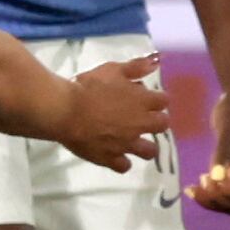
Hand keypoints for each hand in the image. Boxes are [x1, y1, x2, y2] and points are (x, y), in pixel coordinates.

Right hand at [63, 57, 171, 172]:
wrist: (65, 110)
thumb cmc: (88, 87)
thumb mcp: (112, 69)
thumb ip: (136, 67)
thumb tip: (156, 64)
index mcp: (143, 101)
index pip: (164, 101)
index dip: (157, 99)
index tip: (149, 98)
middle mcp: (140, 124)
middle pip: (162, 125)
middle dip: (157, 121)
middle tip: (144, 118)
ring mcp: (127, 144)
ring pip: (149, 151)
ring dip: (146, 146)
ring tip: (135, 141)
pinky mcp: (111, 158)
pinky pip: (124, 166)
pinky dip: (122, 162)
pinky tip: (116, 155)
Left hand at [188, 89, 229, 214]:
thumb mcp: (227, 127)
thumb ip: (222, 151)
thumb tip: (215, 177)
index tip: (214, 182)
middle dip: (219, 202)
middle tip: (198, 187)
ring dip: (213, 202)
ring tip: (194, 188)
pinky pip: (225, 193)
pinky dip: (209, 195)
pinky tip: (193, 186)